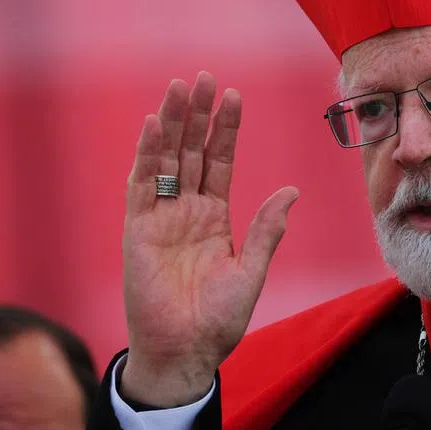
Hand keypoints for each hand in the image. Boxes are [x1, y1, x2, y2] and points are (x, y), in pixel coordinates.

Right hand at [120, 71, 297, 406]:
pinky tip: (154, 125)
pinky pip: (142, 186)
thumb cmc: (219, 320)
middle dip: (198, 114)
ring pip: (166, 159)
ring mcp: (160, 218)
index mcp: (214, 218)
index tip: (233, 95)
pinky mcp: (138, 231)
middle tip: (205, 77)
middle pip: (191, 151)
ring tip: (181, 87)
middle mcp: (186, 211)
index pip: (219, 162)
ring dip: (172, 124)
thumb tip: (292, 190)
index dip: (225, 129)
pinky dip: (146, 155)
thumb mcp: (252, 271)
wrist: (186, 352)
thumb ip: (267, 229)